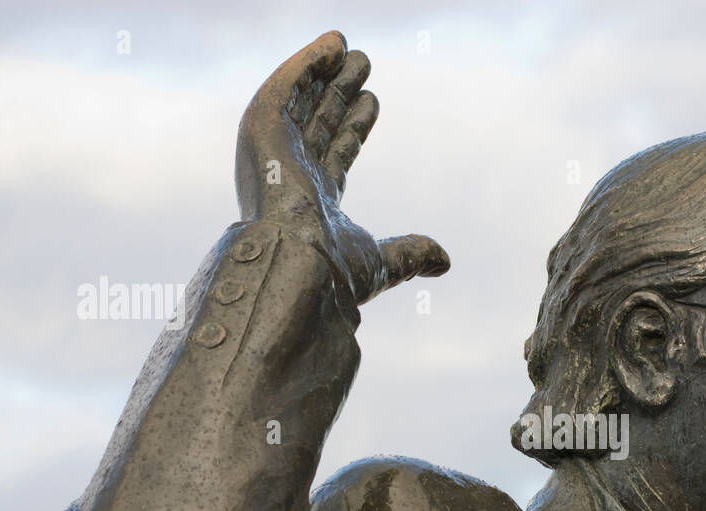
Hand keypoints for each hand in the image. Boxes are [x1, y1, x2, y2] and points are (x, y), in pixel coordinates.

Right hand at [234, 31, 448, 308]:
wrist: (300, 266)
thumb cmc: (334, 271)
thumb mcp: (383, 259)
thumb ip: (412, 253)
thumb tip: (444, 263)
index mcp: (312, 201)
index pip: (336, 152)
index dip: (354, 125)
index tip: (373, 100)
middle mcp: (290, 173)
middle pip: (318, 121)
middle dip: (338, 92)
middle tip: (363, 63)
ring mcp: (274, 152)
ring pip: (300, 101)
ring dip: (321, 72)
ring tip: (346, 46)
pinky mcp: (261, 131)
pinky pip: (283, 88)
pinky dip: (304, 64)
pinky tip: (331, 45)